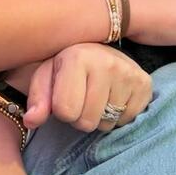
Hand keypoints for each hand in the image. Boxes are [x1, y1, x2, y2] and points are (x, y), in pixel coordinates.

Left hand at [23, 43, 150, 132]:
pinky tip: (112, 96)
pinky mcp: (145, 84)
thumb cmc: (66, 67)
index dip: (62, 111)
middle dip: (80, 116)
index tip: (65, 95)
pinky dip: (117, 115)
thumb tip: (30, 121)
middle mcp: (107, 63)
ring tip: (96, 95)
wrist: (98, 50)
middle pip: (87, 122)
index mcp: (77, 57)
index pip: (66, 111)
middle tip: (81, 97)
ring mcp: (129, 73)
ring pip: (107, 124)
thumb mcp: (45, 77)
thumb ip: (37, 99)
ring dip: (99, 117)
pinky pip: (127, 120)